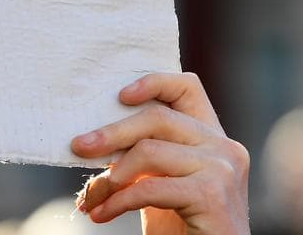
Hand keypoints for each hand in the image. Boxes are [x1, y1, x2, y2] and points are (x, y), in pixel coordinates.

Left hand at [70, 73, 249, 234]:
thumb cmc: (184, 227)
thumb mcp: (163, 183)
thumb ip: (147, 156)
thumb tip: (94, 140)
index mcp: (213, 138)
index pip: (188, 87)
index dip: (153, 82)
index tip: (119, 96)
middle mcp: (224, 147)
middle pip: (157, 117)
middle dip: (111, 133)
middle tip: (78, 147)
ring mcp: (222, 170)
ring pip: (148, 151)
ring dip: (110, 178)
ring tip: (93, 198)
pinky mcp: (212, 195)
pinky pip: (149, 187)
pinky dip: (118, 201)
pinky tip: (102, 214)